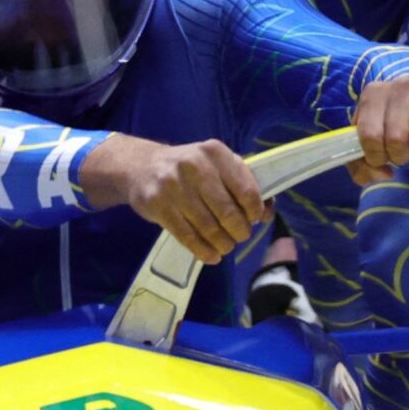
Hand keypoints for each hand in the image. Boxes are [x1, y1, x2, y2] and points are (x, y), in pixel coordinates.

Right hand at [81, 135, 266, 263]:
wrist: (141, 167)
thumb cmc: (188, 169)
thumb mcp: (216, 165)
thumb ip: (242, 183)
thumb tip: (267, 213)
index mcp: (215, 153)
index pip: (246, 190)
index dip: (254, 211)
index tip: (253, 220)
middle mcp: (195, 165)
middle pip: (227, 212)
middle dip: (239, 231)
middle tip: (238, 237)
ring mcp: (173, 185)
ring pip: (208, 226)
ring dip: (222, 243)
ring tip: (225, 247)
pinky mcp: (158, 204)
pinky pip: (186, 235)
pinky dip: (202, 250)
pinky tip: (210, 256)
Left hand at [349, 74, 408, 185]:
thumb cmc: (394, 124)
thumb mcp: (371, 142)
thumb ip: (362, 166)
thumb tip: (384, 174)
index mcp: (372, 95)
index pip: (370, 136)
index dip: (378, 157)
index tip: (383, 157)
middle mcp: (398, 85)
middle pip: (397, 138)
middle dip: (401, 155)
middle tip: (405, 152)